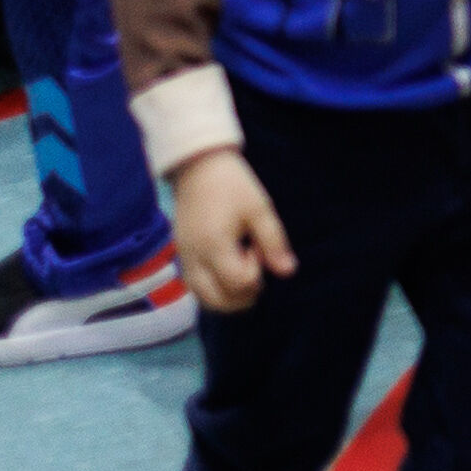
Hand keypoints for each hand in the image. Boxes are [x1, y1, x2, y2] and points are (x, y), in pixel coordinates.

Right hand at [171, 150, 294, 312]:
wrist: (198, 168)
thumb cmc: (232, 185)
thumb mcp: (259, 209)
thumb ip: (274, 242)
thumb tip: (288, 272)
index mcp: (213, 246)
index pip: (237, 283)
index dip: (256, 273)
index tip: (258, 248)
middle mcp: (193, 260)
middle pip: (217, 301)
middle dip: (243, 295)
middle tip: (256, 266)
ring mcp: (184, 260)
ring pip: (204, 299)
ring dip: (229, 296)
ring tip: (244, 269)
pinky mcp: (181, 257)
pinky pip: (196, 288)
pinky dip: (215, 289)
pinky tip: (229, 268)